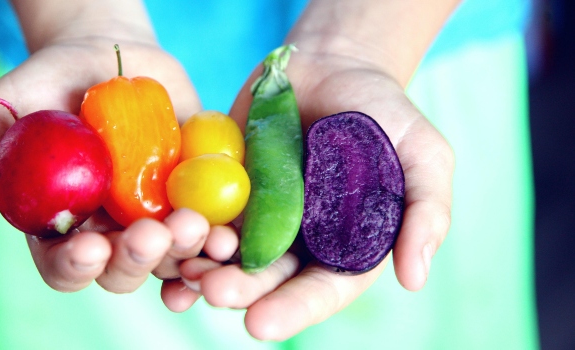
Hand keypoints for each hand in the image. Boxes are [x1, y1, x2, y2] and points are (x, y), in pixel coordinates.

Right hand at [0, 38, 205, 292]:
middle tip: (153, 233)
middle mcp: (109, 231)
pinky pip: (210, 229)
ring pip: (171, 257)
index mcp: (60, 225)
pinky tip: (227, 236)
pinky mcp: (192, 195)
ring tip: (195, 225)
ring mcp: (154, 215)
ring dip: (185, 252)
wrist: (107, 51)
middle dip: (138, 259)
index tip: (91, 246)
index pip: (64, 266)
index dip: (76, 267)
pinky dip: (220, 239)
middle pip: (123, 271)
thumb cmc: (45, 83)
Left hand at [162, 48, 454, 339]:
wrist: (333, 66)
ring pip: (226, 253)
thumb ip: (426, 211)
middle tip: (214, 292)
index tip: (261, 324)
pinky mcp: (224, 186)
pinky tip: (162, 237)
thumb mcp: (422, 154)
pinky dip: (181, 230)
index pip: (319, 290)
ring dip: (203, 266)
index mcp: (342, 247)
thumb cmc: (384, 113)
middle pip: (265, 278)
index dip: (292, 309)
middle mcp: (296, 240)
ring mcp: (256, 214)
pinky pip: (200, 214)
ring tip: (184, 270)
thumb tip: (414, 278)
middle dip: (239, 290)